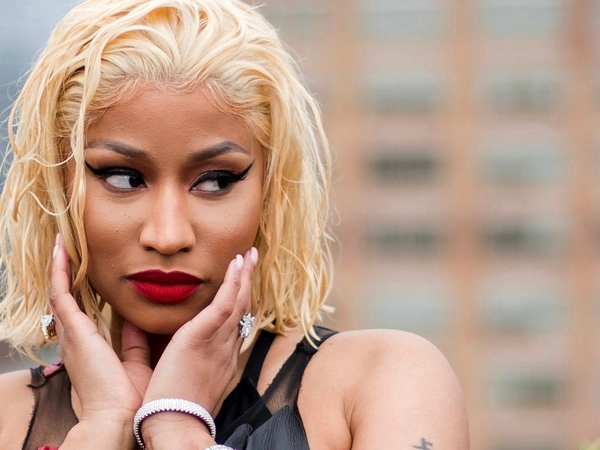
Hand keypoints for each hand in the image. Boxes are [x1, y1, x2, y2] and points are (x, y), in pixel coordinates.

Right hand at [49, 234, 151, 446]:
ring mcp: (72, 334)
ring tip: (63, 243)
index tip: (85, 269)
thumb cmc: (130, 399)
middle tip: (70, 248)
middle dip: (66, 273)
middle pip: (66, 298)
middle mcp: (75, 339)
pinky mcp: (74, 331)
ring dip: (61, 266)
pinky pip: (62, 294)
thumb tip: (139, 323)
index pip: (81, 311)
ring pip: (61, 292)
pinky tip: (62, 250)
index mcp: (89, 347)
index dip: (80, 289)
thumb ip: (135, 344)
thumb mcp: (135, 363)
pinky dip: (60, 271)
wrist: (120, 418)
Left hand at [140, 248, 256, 446]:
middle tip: (252, 260)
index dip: (239, 301)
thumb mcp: (174, 377)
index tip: (240, 285)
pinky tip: (237, 265)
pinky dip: (233, 283)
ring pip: (238, 302)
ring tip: (249, 254)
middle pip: (242, 309)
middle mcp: (226, 348)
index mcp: (221, 359)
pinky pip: (225, 305)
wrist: (174, 426)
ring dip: (245, 276)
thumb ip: (163, 351)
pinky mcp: (202, 337)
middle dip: (248, 283)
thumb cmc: (171, 408)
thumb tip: (143, 328)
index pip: (233, 324)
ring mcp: (218, 342)